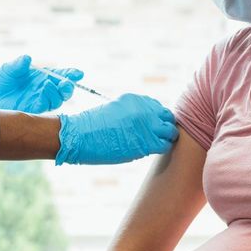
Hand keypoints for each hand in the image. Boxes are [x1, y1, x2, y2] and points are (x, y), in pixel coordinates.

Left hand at [0, 54, 83, 112]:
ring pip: (57, 99)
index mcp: (42, 75)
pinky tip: (42, 92)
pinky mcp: (33, 109)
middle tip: (66, 83)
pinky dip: (47, 100)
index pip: (61, 75)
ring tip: (47, 84)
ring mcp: (39, 99)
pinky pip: (46, 106)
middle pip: (64, 89)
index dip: (71, 74)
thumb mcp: (8, 68)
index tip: (78, 74)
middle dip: (68, 86)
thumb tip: (27, 59)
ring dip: (57, 92)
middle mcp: (44, 88)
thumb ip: (18, 64)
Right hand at [56, 93, 177, 164]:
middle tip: (159, 136)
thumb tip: (142, 125)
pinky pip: (165, 145)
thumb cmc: (91, 127)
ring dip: (166, 138)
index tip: (152, 126)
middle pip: (167, 116)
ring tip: (158, 144)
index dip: (157, 118)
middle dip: (165, 126)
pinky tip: (153, 150)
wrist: (80, 136)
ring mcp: (147, 125)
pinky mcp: (146, 142)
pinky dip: (162, 148)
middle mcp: (144, 109)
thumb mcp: (113, 111)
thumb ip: (130, 114)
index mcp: (135, 99)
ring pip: (170, 131)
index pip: (157, 107)